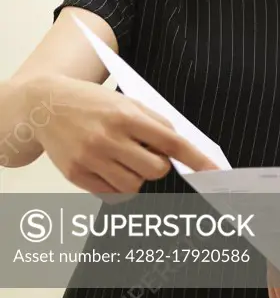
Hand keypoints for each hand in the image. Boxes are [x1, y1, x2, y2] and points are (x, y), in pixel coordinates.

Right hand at [33, 74, 217, 196]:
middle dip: (159, 165)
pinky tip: (111, 169)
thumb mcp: (128, 103)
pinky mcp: (74, 174)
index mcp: (126, 116)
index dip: (196, 158)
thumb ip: (156, 124)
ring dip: (138, 177)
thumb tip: (181, 149)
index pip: (171, 142)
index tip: (214, 170)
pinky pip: (111, 194)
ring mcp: (90, 158)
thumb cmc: (93, 103)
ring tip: (126, 160)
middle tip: (147, 153)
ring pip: (134, 186)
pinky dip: (118, 186)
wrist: (46, 104)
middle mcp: (107, 138)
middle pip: (155, 170)